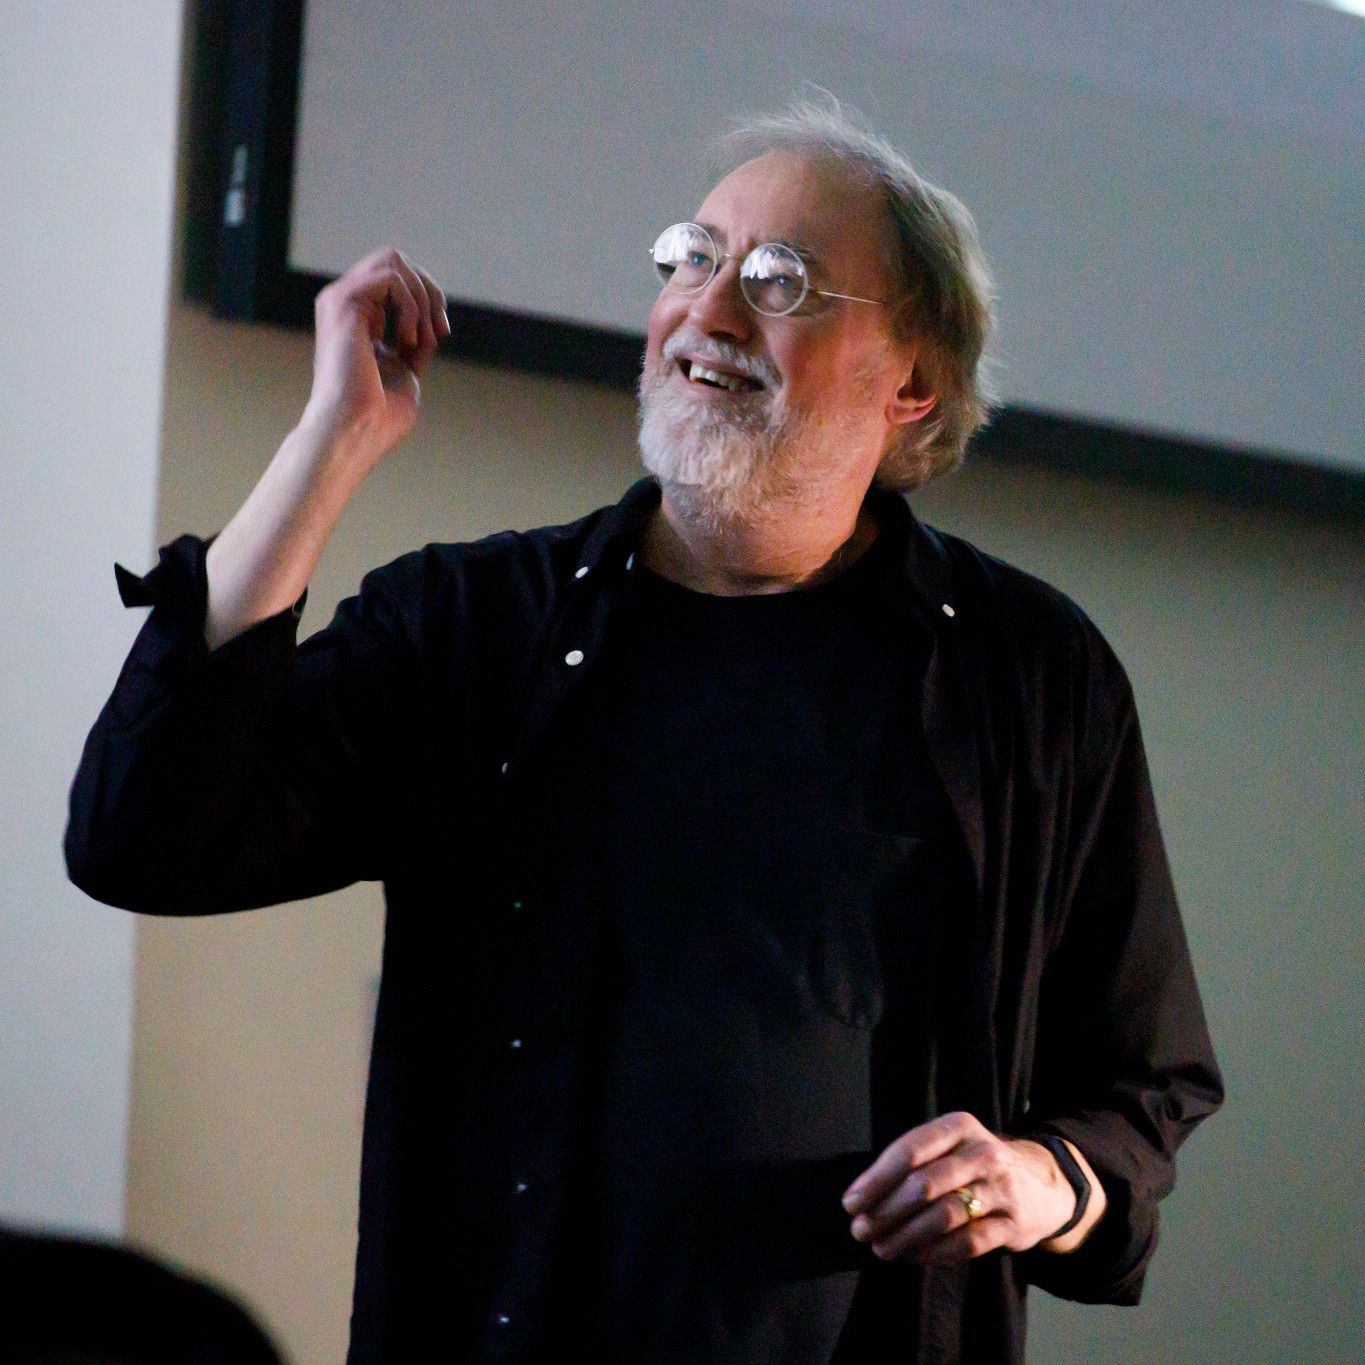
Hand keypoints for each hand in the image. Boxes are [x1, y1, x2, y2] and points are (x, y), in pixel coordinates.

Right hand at [301, 246, 450, 468]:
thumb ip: (415, 345)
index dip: (428, 300)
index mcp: (358, 318)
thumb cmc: (379, 416)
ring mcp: (340, 300)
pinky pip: (391, 277)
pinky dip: (412, 307)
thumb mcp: (406, 371)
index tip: (441, 335)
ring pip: (393, 260)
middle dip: (429, 291)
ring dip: (422, 298)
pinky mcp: (343, 303)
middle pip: (395, 259)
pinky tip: (408, 340)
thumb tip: (433, 328)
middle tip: (438, 332)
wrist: (357, 432)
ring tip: (422, 338)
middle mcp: (344, 304)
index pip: (397, 280)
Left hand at [840, 1111, 1091, 1263]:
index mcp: (959, 1126)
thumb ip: (910, 1164)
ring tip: (882, 1249)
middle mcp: (983, 1152)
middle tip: (861, 1231)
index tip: (851, 1204)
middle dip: (886, 1211)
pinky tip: (914, 1257)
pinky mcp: (1015, 1223)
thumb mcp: (949, 1147)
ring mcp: (1003, 1187)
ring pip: (945, 1215)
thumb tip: (860, 1198)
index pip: (910, 1149)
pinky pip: (969, 1242)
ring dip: (907, 1236)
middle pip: (925, 1184)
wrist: (1042, 1186)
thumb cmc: (975, 1165)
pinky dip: (936, 1252)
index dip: (876, 1179)